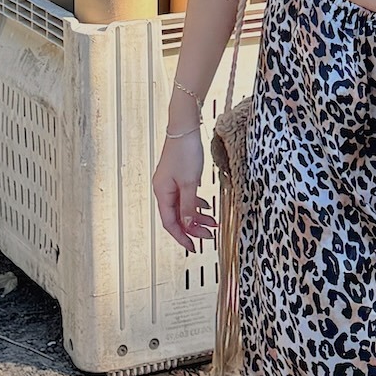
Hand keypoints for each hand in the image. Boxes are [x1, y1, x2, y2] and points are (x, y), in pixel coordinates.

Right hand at [153, 127, 213, 252]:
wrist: (185, 128)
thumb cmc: (185, 151)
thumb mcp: (190, 182)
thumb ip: (189, 206)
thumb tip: (188, 225)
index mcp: (162, 193)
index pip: (170, 223)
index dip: (182, 237)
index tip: (194, 247)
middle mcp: (164, 190)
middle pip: (177, 217)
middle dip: (194, 228)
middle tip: (210, 235)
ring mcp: (170, 184)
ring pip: (183, 208)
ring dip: (197, 216)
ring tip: (213, 222)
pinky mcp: (178, 177)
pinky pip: (186, 197)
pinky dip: (196, 204)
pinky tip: (206, 206)